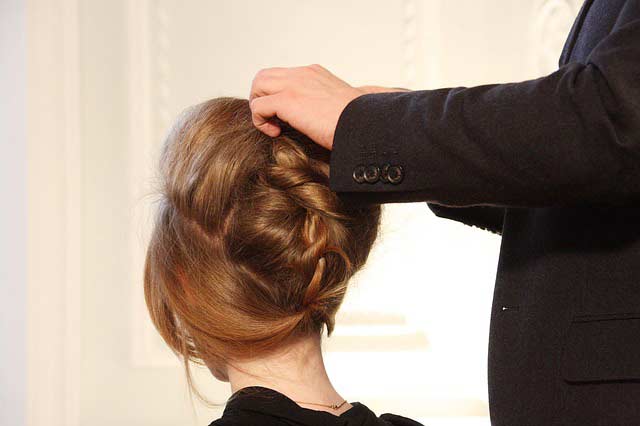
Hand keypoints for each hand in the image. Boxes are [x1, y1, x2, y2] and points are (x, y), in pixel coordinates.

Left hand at [249, 64, 363, 149]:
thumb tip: (329, 115)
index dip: (277, 95)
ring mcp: (294, 85)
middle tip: (273, 120)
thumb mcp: (341, 106)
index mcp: (314, 74)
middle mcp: (302, 74)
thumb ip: (328, 103)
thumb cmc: (357, 123)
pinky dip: (261, 122)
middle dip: (262, 98)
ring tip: (274, 126)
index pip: (282, 76)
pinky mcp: (288, 100)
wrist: (365, 125)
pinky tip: (277, 133)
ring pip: (258, 86)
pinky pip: (258, 106)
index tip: (286, 117)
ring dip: (260, 107)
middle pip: (264, 77)